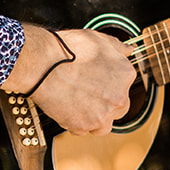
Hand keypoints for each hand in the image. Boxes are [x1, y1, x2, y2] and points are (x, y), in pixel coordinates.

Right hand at [2, 25, 135, 135]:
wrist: (41, 63)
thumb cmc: (66, 49)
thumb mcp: (98, 39)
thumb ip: (118, 47)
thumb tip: (128, 51)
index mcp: (125, 75)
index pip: (125, 87)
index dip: (110, 86)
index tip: (97, 83)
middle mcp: (119, 97)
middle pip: (119, 109)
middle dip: (105, 104)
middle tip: (86, 94)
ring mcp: (102, 114)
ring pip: (102, 125)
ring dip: (92, 118)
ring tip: (76, 103)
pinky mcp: (83, 126)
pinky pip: (82, 131)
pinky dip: (74, 123)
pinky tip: (66, 107)